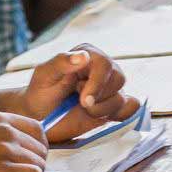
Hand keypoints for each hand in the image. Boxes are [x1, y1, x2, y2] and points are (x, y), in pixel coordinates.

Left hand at [16, 47, 138, 142]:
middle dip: (99, 97)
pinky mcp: (113, 105)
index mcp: (86, 55)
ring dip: (102, 110)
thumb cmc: (40, 93)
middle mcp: (101, 69)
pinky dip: (120, 115)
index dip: (97, 84)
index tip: (84, 100)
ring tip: (83, 110)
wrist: (40, 117)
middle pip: (118, 79)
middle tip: (80, 103)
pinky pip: (131, 108)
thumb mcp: (44, 75)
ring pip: (122, 98)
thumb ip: (61, 62)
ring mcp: (109, 88)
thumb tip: (84, 56)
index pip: (104, 64)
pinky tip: (101, 116)